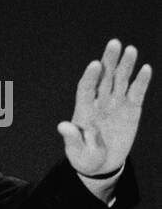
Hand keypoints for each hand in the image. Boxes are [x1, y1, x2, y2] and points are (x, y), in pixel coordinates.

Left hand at [59, 39, 150, 175]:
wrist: (102, 165)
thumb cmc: (85, 158)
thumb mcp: (76, 151)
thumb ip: (72, 138)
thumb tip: (62, 126)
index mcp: (83, 109)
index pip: (86, 88)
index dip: (90, 76)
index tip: (95, 64)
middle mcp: (100, 102)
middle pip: (104, 77)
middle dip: (109, 60)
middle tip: (114, 43)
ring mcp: (116, 104)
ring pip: (121, 80)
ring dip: (126, 65)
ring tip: (130, 49)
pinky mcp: (132, 109)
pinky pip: (136, 92)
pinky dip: (141, 81)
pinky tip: (145, 69)